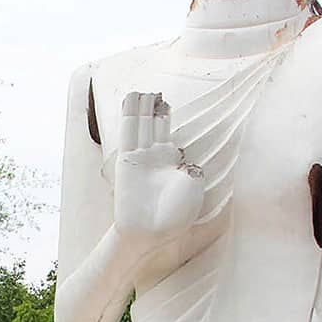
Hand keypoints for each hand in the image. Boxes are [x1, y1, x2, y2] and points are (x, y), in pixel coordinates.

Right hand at [114, 92, 203, 246]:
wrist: (151, 230)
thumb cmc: (175, 214)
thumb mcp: (194, 186)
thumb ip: (192, 165)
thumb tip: (189, 161)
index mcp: (174, 164)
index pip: (170, 135)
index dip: (168, 119)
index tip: (167, 103)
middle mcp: (157, 157)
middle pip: (156, 126)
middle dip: (157, 110)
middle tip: (158, 94)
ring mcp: (142, 156)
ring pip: (142, 125)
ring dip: (144, 108)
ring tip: (144, 91)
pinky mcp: (127, 158)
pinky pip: (129, 130)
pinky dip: (130, 113)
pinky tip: (132, 97)